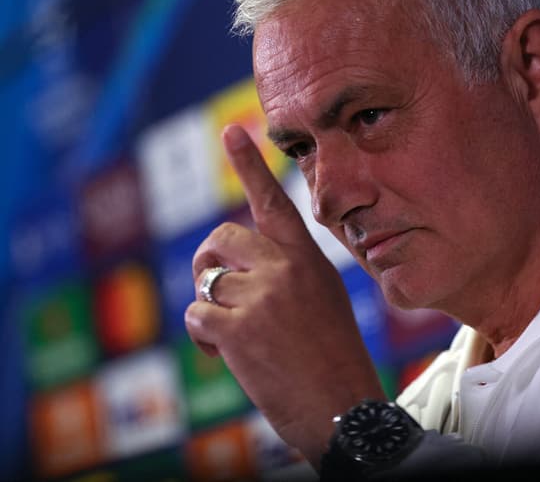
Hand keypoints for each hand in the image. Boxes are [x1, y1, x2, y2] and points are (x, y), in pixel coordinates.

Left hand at [184, 124, 385, 463]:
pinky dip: (202, 338)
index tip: (232, 131)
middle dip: (207, 265)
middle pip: (221, 240)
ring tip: (232, 338)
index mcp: (310, 260)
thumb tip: (234, 269)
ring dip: (209, 312)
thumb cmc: (333, 360)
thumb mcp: (323, 302)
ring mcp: (263, 296)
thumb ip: (286, 275)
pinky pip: (195, 315)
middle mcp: (287, 269)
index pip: (275, 202)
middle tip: (216, 292)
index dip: (251, 165)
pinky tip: (226, 355)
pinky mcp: (240, 328)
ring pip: (205, 283)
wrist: (344, 408)